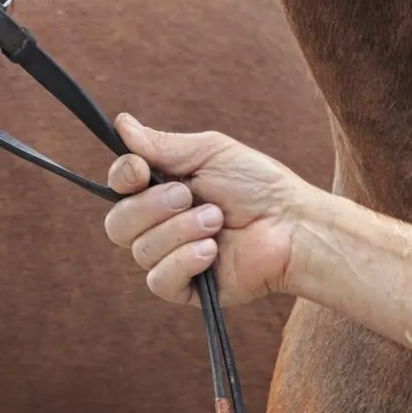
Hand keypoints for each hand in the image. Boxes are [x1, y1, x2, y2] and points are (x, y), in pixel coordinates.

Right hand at [103, 115, 306, 305]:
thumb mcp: (210, 152)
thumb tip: (122, 124)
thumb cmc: (258, 184)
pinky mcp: (186, 288)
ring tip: (216, 220)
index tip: (140, 170)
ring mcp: (171, 257)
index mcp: (162, 189)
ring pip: (141, 251)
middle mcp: (160, 225)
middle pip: (118, 225)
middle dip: (151, 207)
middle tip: (188, 196)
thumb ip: (163, 145)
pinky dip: (184, 260)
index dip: (122, 177)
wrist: (292, 223)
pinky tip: (212, 250)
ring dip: (180, 231)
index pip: (119, 187)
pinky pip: (160, 280)